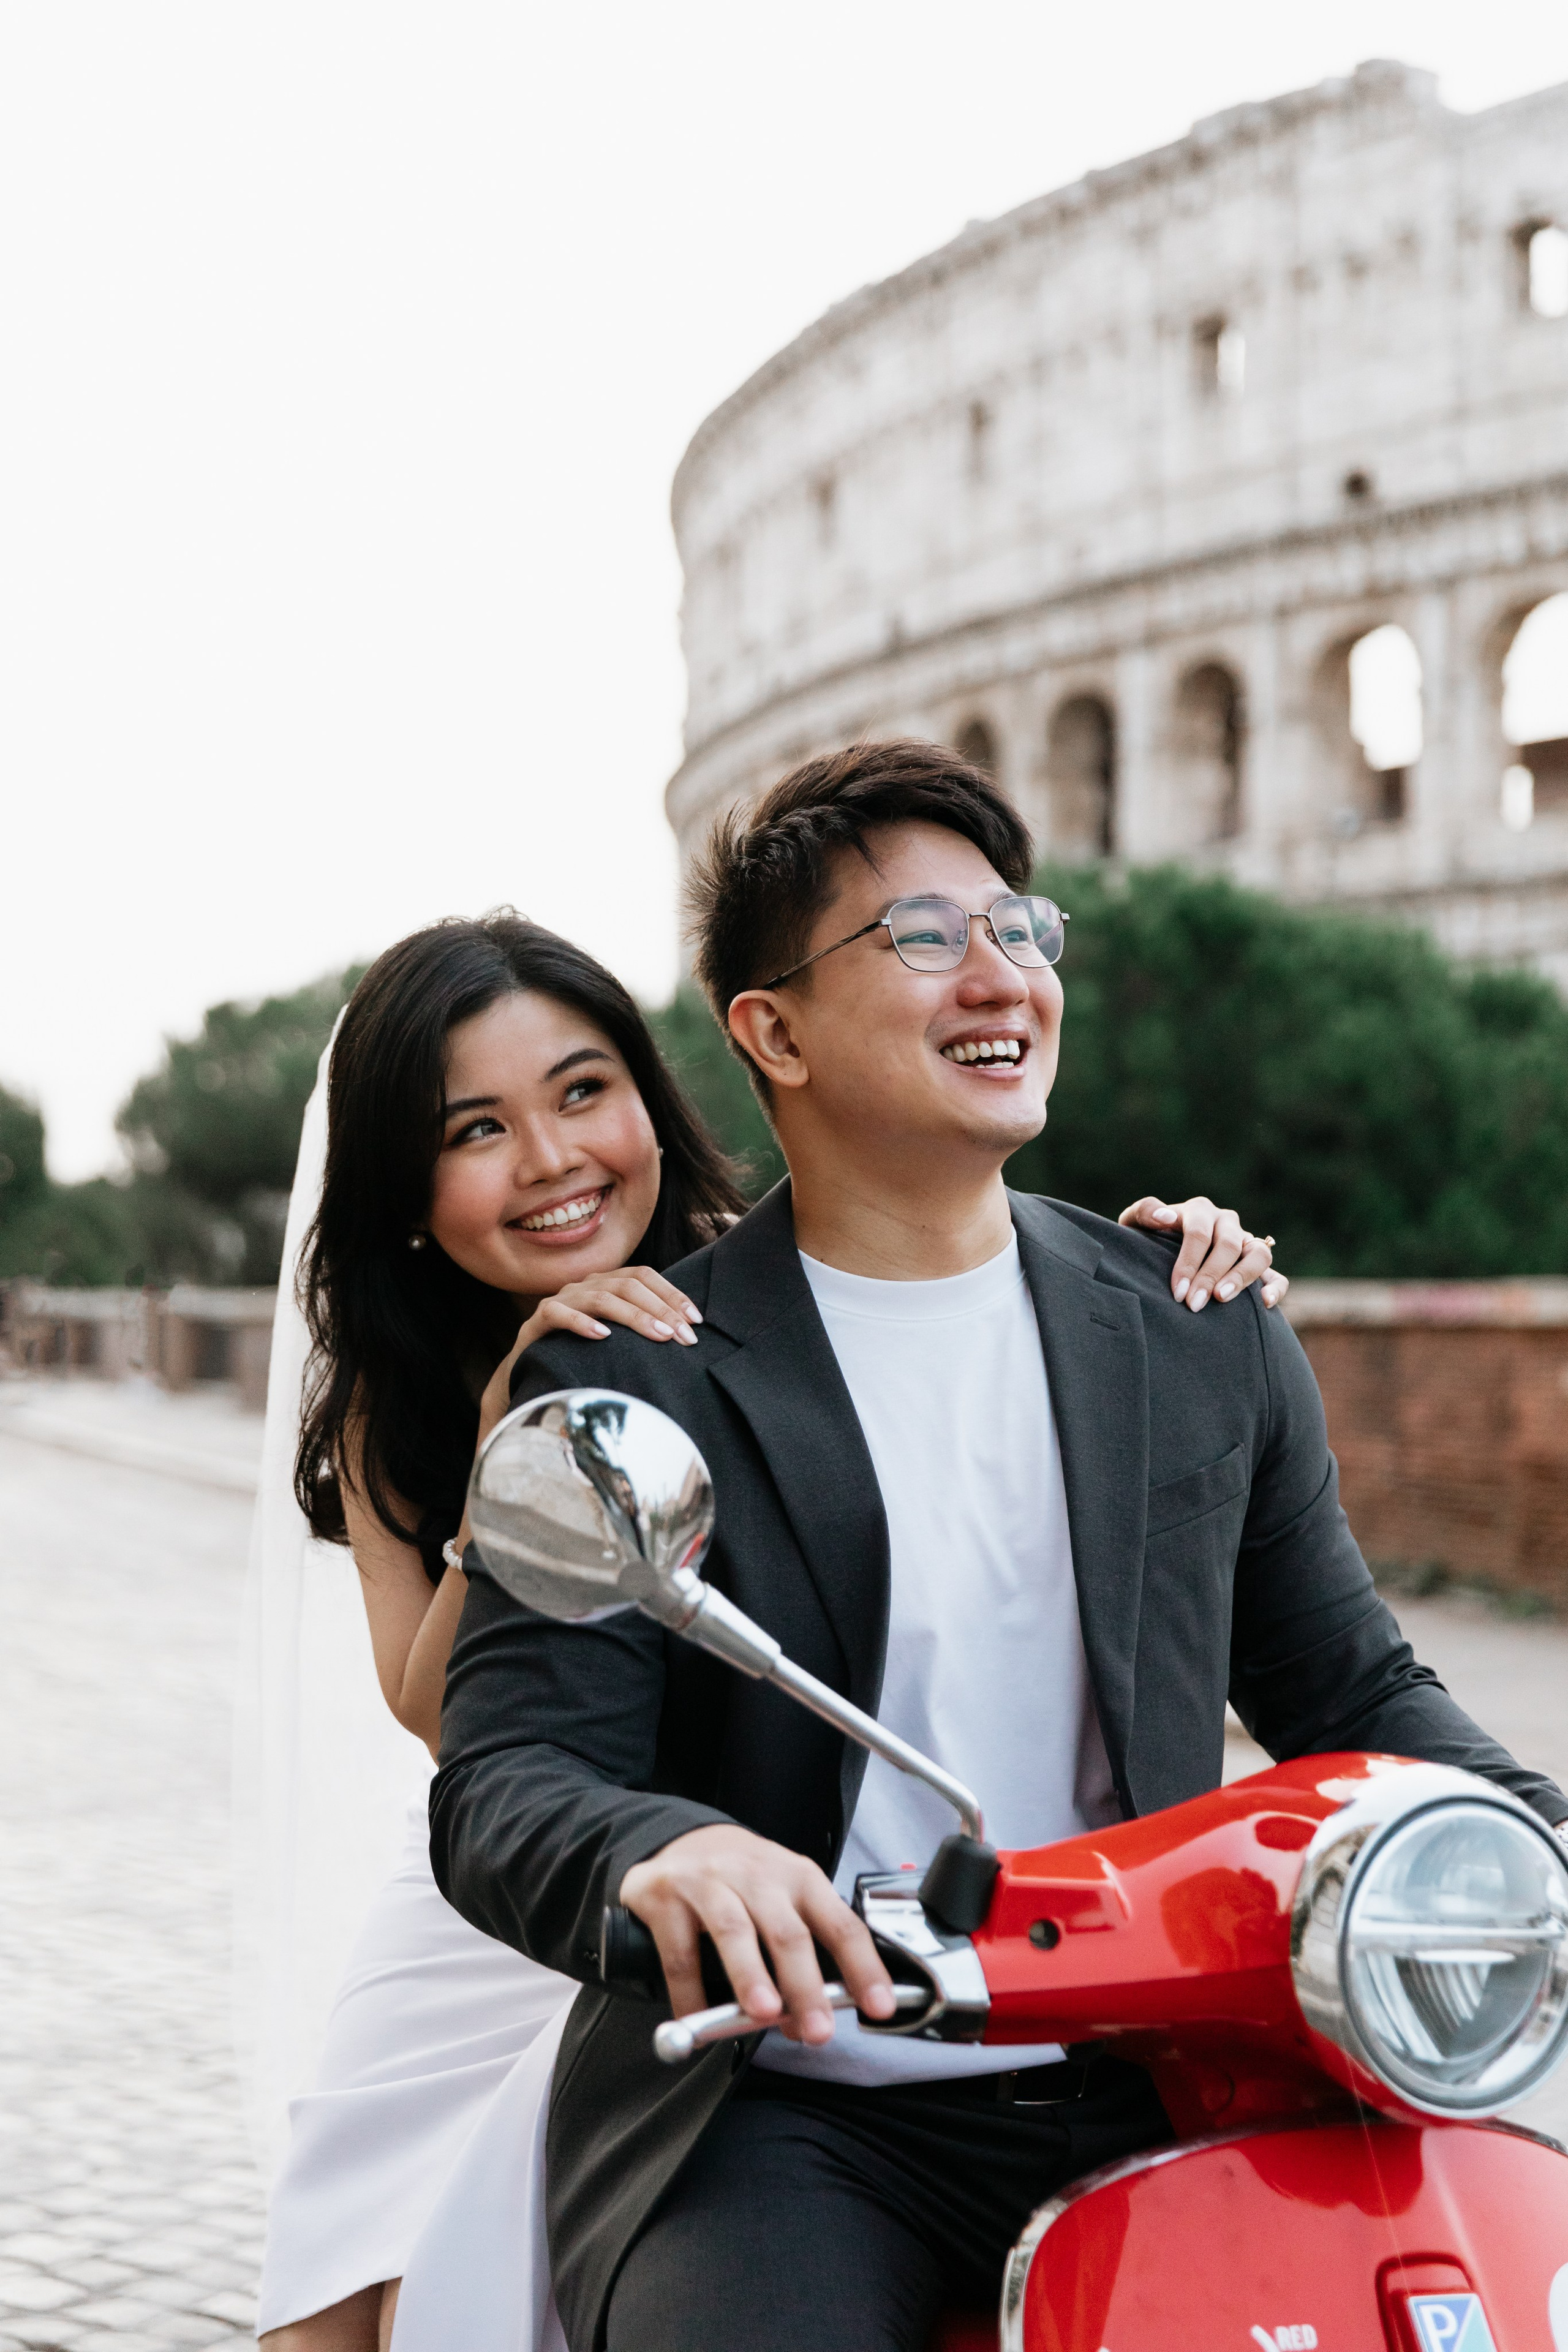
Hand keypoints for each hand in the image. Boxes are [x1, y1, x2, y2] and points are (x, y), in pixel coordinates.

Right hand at [476, 1267, 701, 1446]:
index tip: (696, 1321)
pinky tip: (603, 1336)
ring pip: (600, 1297)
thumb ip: (641, 1330)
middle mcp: (585, 1286)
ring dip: (633, 1316)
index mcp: (605, 1284)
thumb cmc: (580, 1354)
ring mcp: (561, 1300)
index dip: (672, 1294)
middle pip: (628, 1285)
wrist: (529, 1369)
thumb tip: (686, 1337)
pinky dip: (581, 1322)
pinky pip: (558, 1313)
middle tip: (684, 1337)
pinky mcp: (538, 1320)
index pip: (644, 1276)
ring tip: (658, 1336)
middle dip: (662, 1310)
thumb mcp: (616, 1339)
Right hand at [620, 1822, 895, 2043]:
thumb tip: (809, 2020)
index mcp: (800, 1879)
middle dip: (805, 1986)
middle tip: (817, 2031)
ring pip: (735, 1932)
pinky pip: (681, 1952)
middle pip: (788, 1932)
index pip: (841, 1925)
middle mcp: (758, 1875)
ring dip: (752, 1976)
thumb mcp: (784, 1901)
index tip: (879, 2006)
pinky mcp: (666, 1895)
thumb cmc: (745, 1884)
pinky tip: (699, 2021)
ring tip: (764, 2015)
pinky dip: (690, 1993)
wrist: (682, 1840)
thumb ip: (802, 1954)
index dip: (863, 1967)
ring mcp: (710, 1881)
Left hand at [1119, 1195, 1288, 1313]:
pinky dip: (1275, 1287)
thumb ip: (1144, 1213)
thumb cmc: (1146, 1241)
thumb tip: (1165, 1217)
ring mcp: (1245, 1242)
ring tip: (1222, 1299)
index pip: (1198, 1233)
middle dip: (1210, 1275)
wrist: (1158, 1253)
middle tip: (1194, 1304)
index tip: (1178, 1292)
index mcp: (1199, 1211)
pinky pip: (1275, 1273)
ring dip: (1242, 1277)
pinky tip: (1265, 1303)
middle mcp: (1225, 1223)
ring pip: (1258, 1253)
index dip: (1189, 1262)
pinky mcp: (1258, 1264)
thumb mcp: (1136, 1224)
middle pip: (1228, 1244)